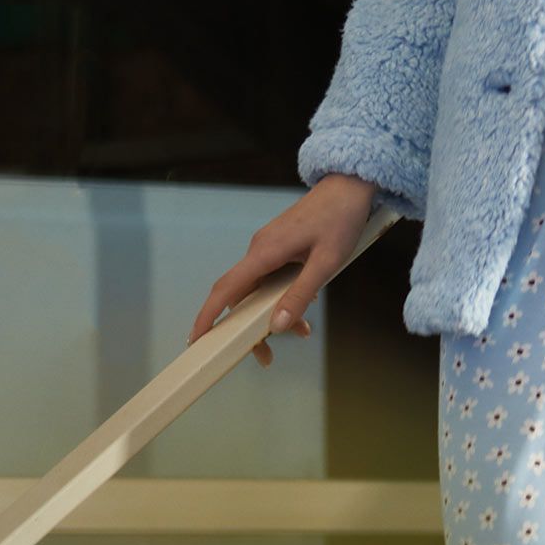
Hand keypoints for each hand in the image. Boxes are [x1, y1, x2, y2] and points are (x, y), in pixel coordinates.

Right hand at [186, 172, 376, 366]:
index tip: (196, 340)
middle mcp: (259, 250)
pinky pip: (270, 279)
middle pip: (241, 297)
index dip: (208, 316)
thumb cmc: (340, 219)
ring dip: (273, 314)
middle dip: (249, 329)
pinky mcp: (278, 247)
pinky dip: (282, 297)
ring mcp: (267, 248)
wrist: (348, 186)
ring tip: (302, 333)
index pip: (225, 289)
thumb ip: (300, 294)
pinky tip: (305, 308)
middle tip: (266, 358)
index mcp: (265, 252)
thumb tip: (276, 326)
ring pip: (259, 290)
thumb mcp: (326, 262)